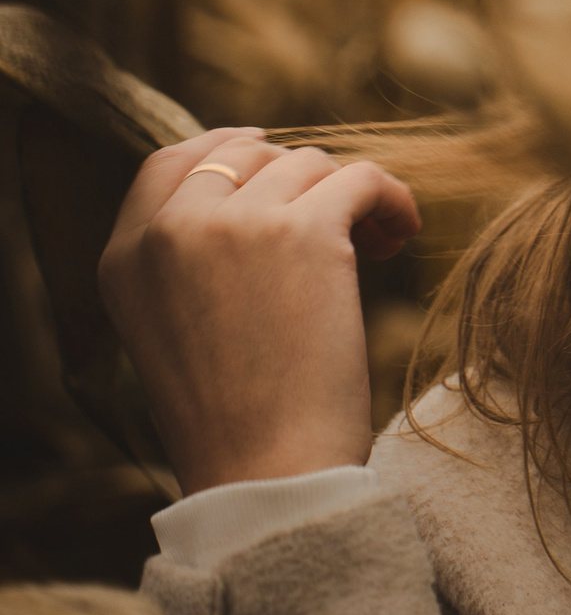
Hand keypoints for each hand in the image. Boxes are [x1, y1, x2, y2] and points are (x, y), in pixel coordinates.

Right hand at [98, 127, 421, 493]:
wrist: (268, 466)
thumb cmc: (235, 410)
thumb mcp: (170, 323)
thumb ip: (186, 252)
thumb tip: (252, 174)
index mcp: (126, 255)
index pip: (172, 160)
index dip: (231, 148)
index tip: (274, 157)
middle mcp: (171, 230)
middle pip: (250, 154)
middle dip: (299, 180)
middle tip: (337, 221)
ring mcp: (235, 225)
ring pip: (311, 163)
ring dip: (348, 195)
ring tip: (372, 244)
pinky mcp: (305, 231)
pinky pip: (362, 177)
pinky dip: (392, 199)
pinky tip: (400, 234)